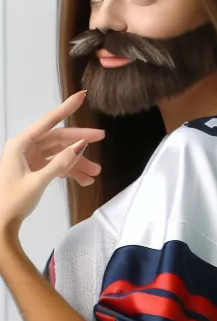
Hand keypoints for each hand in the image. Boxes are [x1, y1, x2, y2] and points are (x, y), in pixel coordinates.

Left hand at [0, 92, 103, 236]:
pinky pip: (56, 166)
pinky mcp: (34, 170)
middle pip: (58, 138)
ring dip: (78, 162)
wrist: (0, 223)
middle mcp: (25, 148)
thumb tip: (81, 146)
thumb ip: (61, 163)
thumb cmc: (12, 201)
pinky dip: (70, 171)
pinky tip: (83, 180)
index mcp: (21, 144)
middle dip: (80, 142)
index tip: (82, 96)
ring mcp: (30, 159)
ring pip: (60, 154)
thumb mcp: (38, 181)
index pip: (48, 122)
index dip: (67, 108)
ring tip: (95, 173)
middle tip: (101, 138)